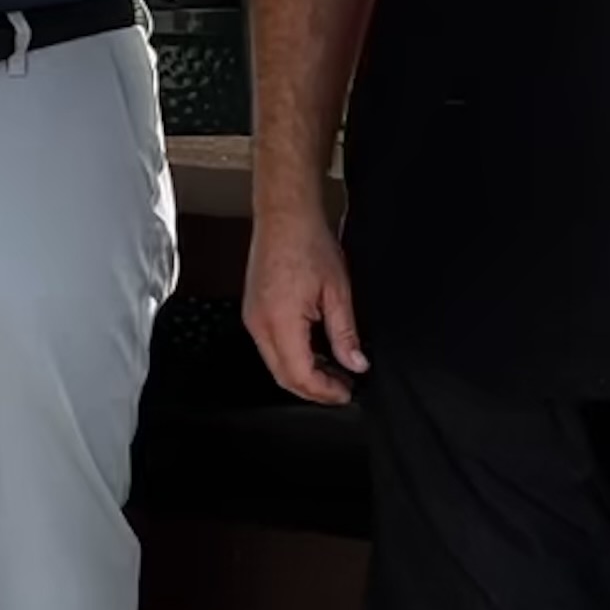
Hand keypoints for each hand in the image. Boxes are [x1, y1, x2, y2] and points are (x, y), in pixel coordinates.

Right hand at [242, 206, 367, 404]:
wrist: (285, 216)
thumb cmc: (308, 243)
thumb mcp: (338, 292)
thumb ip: (345, 333)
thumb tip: (356, 363)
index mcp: (280, 321)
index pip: (300, 375)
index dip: (325, 391)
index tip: (346, 392)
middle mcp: (260, 324)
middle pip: (283, 376)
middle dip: (313, 389)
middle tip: (342, 388)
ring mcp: (253, 319)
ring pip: (276, 365)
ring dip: (303, 374)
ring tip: (334, 372)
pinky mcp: (254, 312)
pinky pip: (271, 347)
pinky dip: (293, 357)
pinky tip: (315, 352)